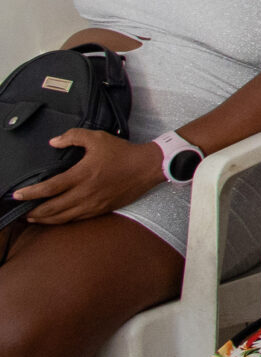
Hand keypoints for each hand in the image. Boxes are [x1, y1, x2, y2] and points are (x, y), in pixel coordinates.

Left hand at [16, 129, 162, 222]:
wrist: (147, 167)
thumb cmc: (122, 151)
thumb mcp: (97, 138)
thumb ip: (73, 136)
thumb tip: (53, 142)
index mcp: (82, 174)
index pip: (50, 188)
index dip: (31, 193)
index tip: (17, 196)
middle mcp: (86, 192)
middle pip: (53, 208)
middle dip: (34, 212)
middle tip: (21, 211)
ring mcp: (94, 204)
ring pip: (63, 218)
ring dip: (45, 219)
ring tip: (33, 218)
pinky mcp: (101, 210)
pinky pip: (77, 219)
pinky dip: (62, 220)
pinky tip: (56, 219)